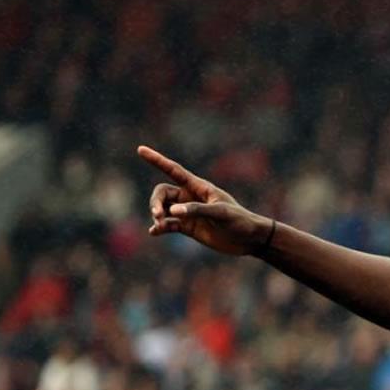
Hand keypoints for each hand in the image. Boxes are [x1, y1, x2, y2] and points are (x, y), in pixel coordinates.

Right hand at [139, 146, 272, 255]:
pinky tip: (154, 232)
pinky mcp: (189, 228)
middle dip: (155, 202)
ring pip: (163, 209)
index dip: (157, 160)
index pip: (173, 170)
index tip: (140, 150)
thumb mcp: (221, 213)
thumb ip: (197, 210)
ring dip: (157, 215)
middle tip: (158, 215)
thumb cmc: (240, 221)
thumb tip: (173, 211)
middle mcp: (190, 198)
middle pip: (162, 193)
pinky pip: (168, 225)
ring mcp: (188, 213)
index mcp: (199, 187)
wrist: (249, 239)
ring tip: (159, 224)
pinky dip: (160, 228)